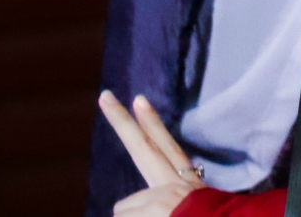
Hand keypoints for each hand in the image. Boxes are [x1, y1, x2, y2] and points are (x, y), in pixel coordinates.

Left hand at [99, 91, 204, 215]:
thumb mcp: (196, 207)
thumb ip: (169, 198)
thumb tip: (128, 206)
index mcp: (187, 183)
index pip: (167, 147)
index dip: (152, 122)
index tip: (139, 99)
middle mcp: (172, 183)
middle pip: (142, 145)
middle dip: (120, 120)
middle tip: (104, 95)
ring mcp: (160, 197)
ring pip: (123, 209)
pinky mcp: (152, 209)